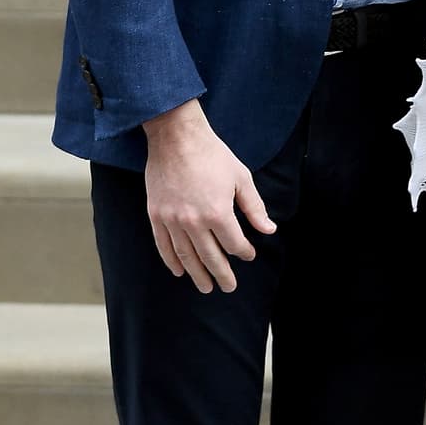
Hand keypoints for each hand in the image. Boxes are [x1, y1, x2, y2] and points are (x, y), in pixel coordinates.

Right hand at [143, 101, 274, 294]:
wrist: (176, 137)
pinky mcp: (156, 215)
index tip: (248, 255)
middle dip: (222, 274)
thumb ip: (254, 207)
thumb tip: (269, 230)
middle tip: (228, 287)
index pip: (234, 244)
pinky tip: (179, 272)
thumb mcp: (241, 178)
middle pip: (210, 257)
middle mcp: (194, 221)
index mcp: (218, 213)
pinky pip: (164, 245)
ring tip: (206, 287)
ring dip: (197, 274)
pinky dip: (171, 261)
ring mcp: (172, 220)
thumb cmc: (212, 155)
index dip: (244, 252)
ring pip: (186, 256)